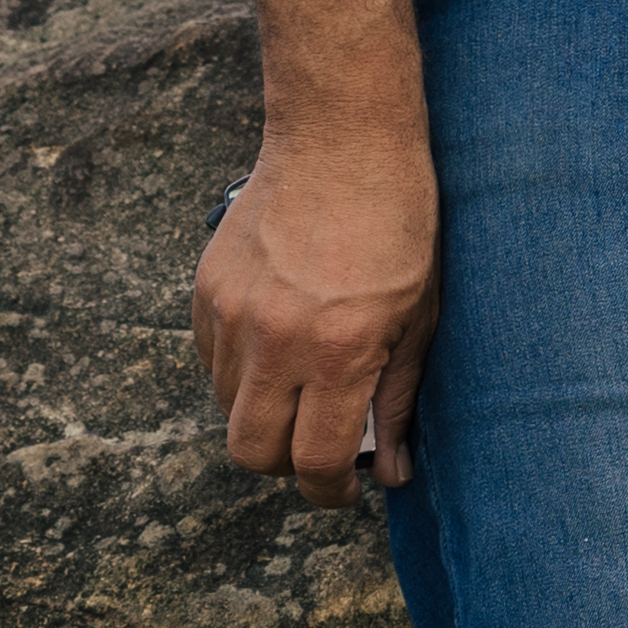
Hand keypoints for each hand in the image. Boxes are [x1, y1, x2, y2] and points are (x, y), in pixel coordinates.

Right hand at [199, 124, 442, 500]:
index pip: (316, 459)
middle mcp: (275, 338)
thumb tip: (390, 471)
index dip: (332, 491)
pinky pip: (211, 361)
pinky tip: (280, 340)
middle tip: (321, 444)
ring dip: (264, 413)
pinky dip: (241, 370)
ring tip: (305, 380)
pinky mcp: (207, 289)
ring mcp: (232, 313)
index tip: (347, 489)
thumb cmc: (399, 222)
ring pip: (227, 407)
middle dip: (287, 464)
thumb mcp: (420, 314)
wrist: (342, 136)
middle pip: (252, 451)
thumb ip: (398, 398)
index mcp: (338, 348)